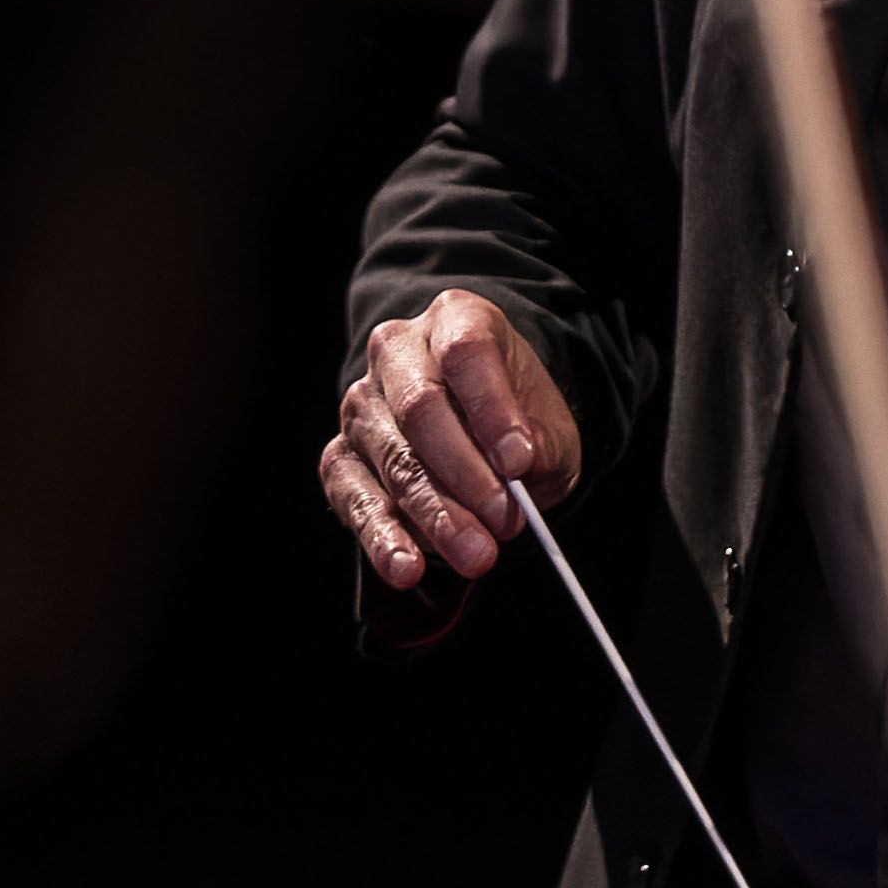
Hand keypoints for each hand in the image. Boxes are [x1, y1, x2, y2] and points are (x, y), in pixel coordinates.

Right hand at [322, 290, 579, 593]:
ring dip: (436, 514)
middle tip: (506, 521)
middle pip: (422, 407)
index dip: (491, 406)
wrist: (487, 442)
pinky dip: (383, 537)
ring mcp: (361, 405)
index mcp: (455, 320)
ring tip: (476, 555)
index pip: (466, 351)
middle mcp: (397, 352)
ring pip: (395, 458)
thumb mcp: (549, 429)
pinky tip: (407, 567)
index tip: (520, 460)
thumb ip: (539, 444)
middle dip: (466, 472)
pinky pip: (355, 497)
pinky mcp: (339, 457)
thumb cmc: (517, 427)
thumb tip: (516, 469)